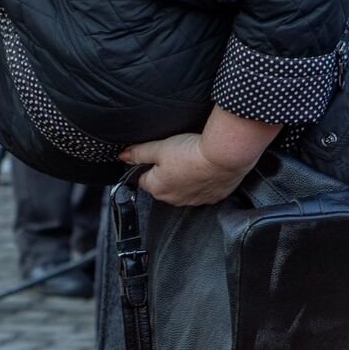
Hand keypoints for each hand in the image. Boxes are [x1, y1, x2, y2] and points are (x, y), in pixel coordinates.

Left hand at [120, 133, 255, 205]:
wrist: (225, 156)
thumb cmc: (191, 151)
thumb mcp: (159, 147)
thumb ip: (139, 152)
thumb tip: (123, 156)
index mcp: (157, 189)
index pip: (144, 179)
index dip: (149, 165)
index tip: (159, 156)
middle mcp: (174, 200)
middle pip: (163, 186)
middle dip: (167, 173)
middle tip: (178, 156)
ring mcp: (195, 201)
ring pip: (184, 189)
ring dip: (186, 178)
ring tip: (193, 161)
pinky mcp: (213, 198)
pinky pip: (203, 191)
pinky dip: (203, 182)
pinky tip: (206, 169)